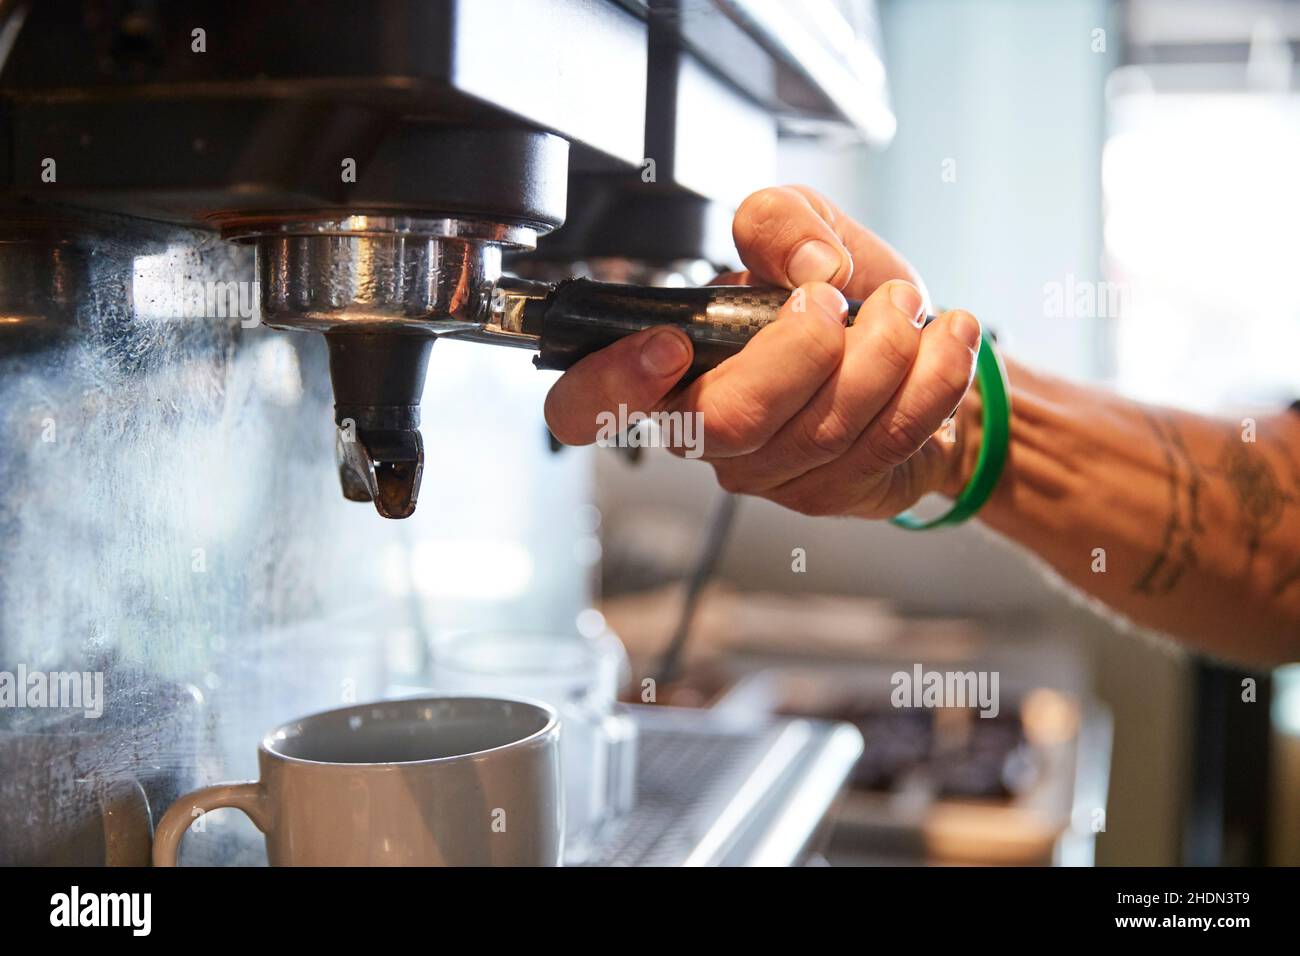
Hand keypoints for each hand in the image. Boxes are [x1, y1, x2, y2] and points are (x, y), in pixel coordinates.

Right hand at [543, 185, 981, 518]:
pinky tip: (946, 336)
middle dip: (801, 349)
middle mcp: (703, 429)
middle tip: (837, 299)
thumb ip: (782, 219)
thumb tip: (806, 264)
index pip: (582, 409)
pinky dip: (931, 377)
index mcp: (665, 365)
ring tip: (905, 306)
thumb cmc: (843, 297)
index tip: (668, 344)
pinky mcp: (830, 493)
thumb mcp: (804, 230)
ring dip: (884, 351)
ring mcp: (766, 472)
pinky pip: (886, 442)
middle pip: (728, 420)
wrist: (918, 350)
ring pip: (821, 429)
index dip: (608, 386)